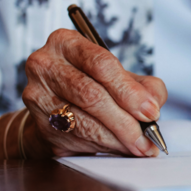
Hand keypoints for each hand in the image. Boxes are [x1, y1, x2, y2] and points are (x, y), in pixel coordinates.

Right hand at [21, 29, 167, 156]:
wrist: (57, 105)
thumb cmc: (93, 84)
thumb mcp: (120, 75)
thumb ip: (144, 86)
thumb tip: (153, 104)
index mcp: (66, 42)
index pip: (101, 64)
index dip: (129, 91)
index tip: (151, 111)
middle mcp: (45, 64)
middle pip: (91, 94)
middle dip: (125, 121)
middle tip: (148, 138)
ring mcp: (38, 95)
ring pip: (83, 122)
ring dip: (116, 139)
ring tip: (138, 147)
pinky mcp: (39, 124)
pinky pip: (76, 139)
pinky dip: (103, 147)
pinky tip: (119, 148)